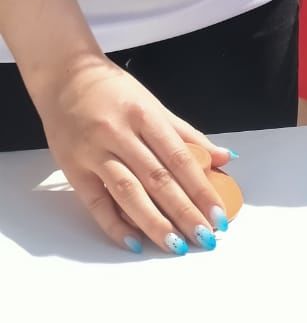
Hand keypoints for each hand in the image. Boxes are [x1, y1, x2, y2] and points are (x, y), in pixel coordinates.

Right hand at [31, 55, 236, 254]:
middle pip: (157, 179)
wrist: (65, 76)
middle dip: (184, 212)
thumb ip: (187, 134)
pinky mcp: (73, 170)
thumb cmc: (115, 91)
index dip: (201, 188)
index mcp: (145, 115)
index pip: (179, 158)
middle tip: (206, 237)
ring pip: (128, 193)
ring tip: (176, 245)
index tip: (218, 213)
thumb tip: (224, 157)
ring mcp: (94, 153)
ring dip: (154, 223)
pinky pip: (96, 204)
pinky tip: (135, 243)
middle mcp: (119, 134)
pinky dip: (115, 226)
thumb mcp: (154, 105)